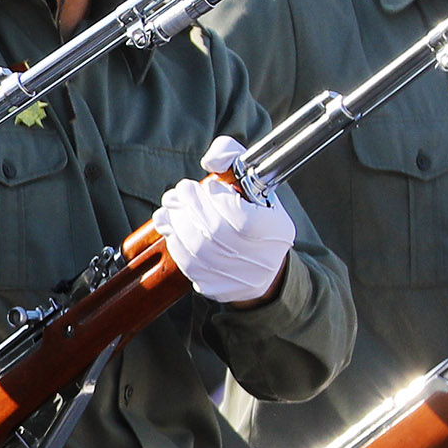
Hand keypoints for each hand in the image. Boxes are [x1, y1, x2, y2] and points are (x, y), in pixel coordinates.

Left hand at [152, 138, 294, 306]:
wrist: (261, 264)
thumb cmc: (254, 214)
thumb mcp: (253, 182)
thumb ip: (232, 157)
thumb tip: (212, 160)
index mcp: (277, 231)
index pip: (244, 219)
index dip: (219, 201)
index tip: (209, 185)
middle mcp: (262, 259)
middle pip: (216, 234)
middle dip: (190, 207)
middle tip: (178, 192)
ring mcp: (240, 278)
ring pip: (199, 251)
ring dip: (177, 224)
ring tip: (170, 208)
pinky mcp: (219, 290)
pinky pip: (190, 267)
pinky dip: (176, 244)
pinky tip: (172, 229)